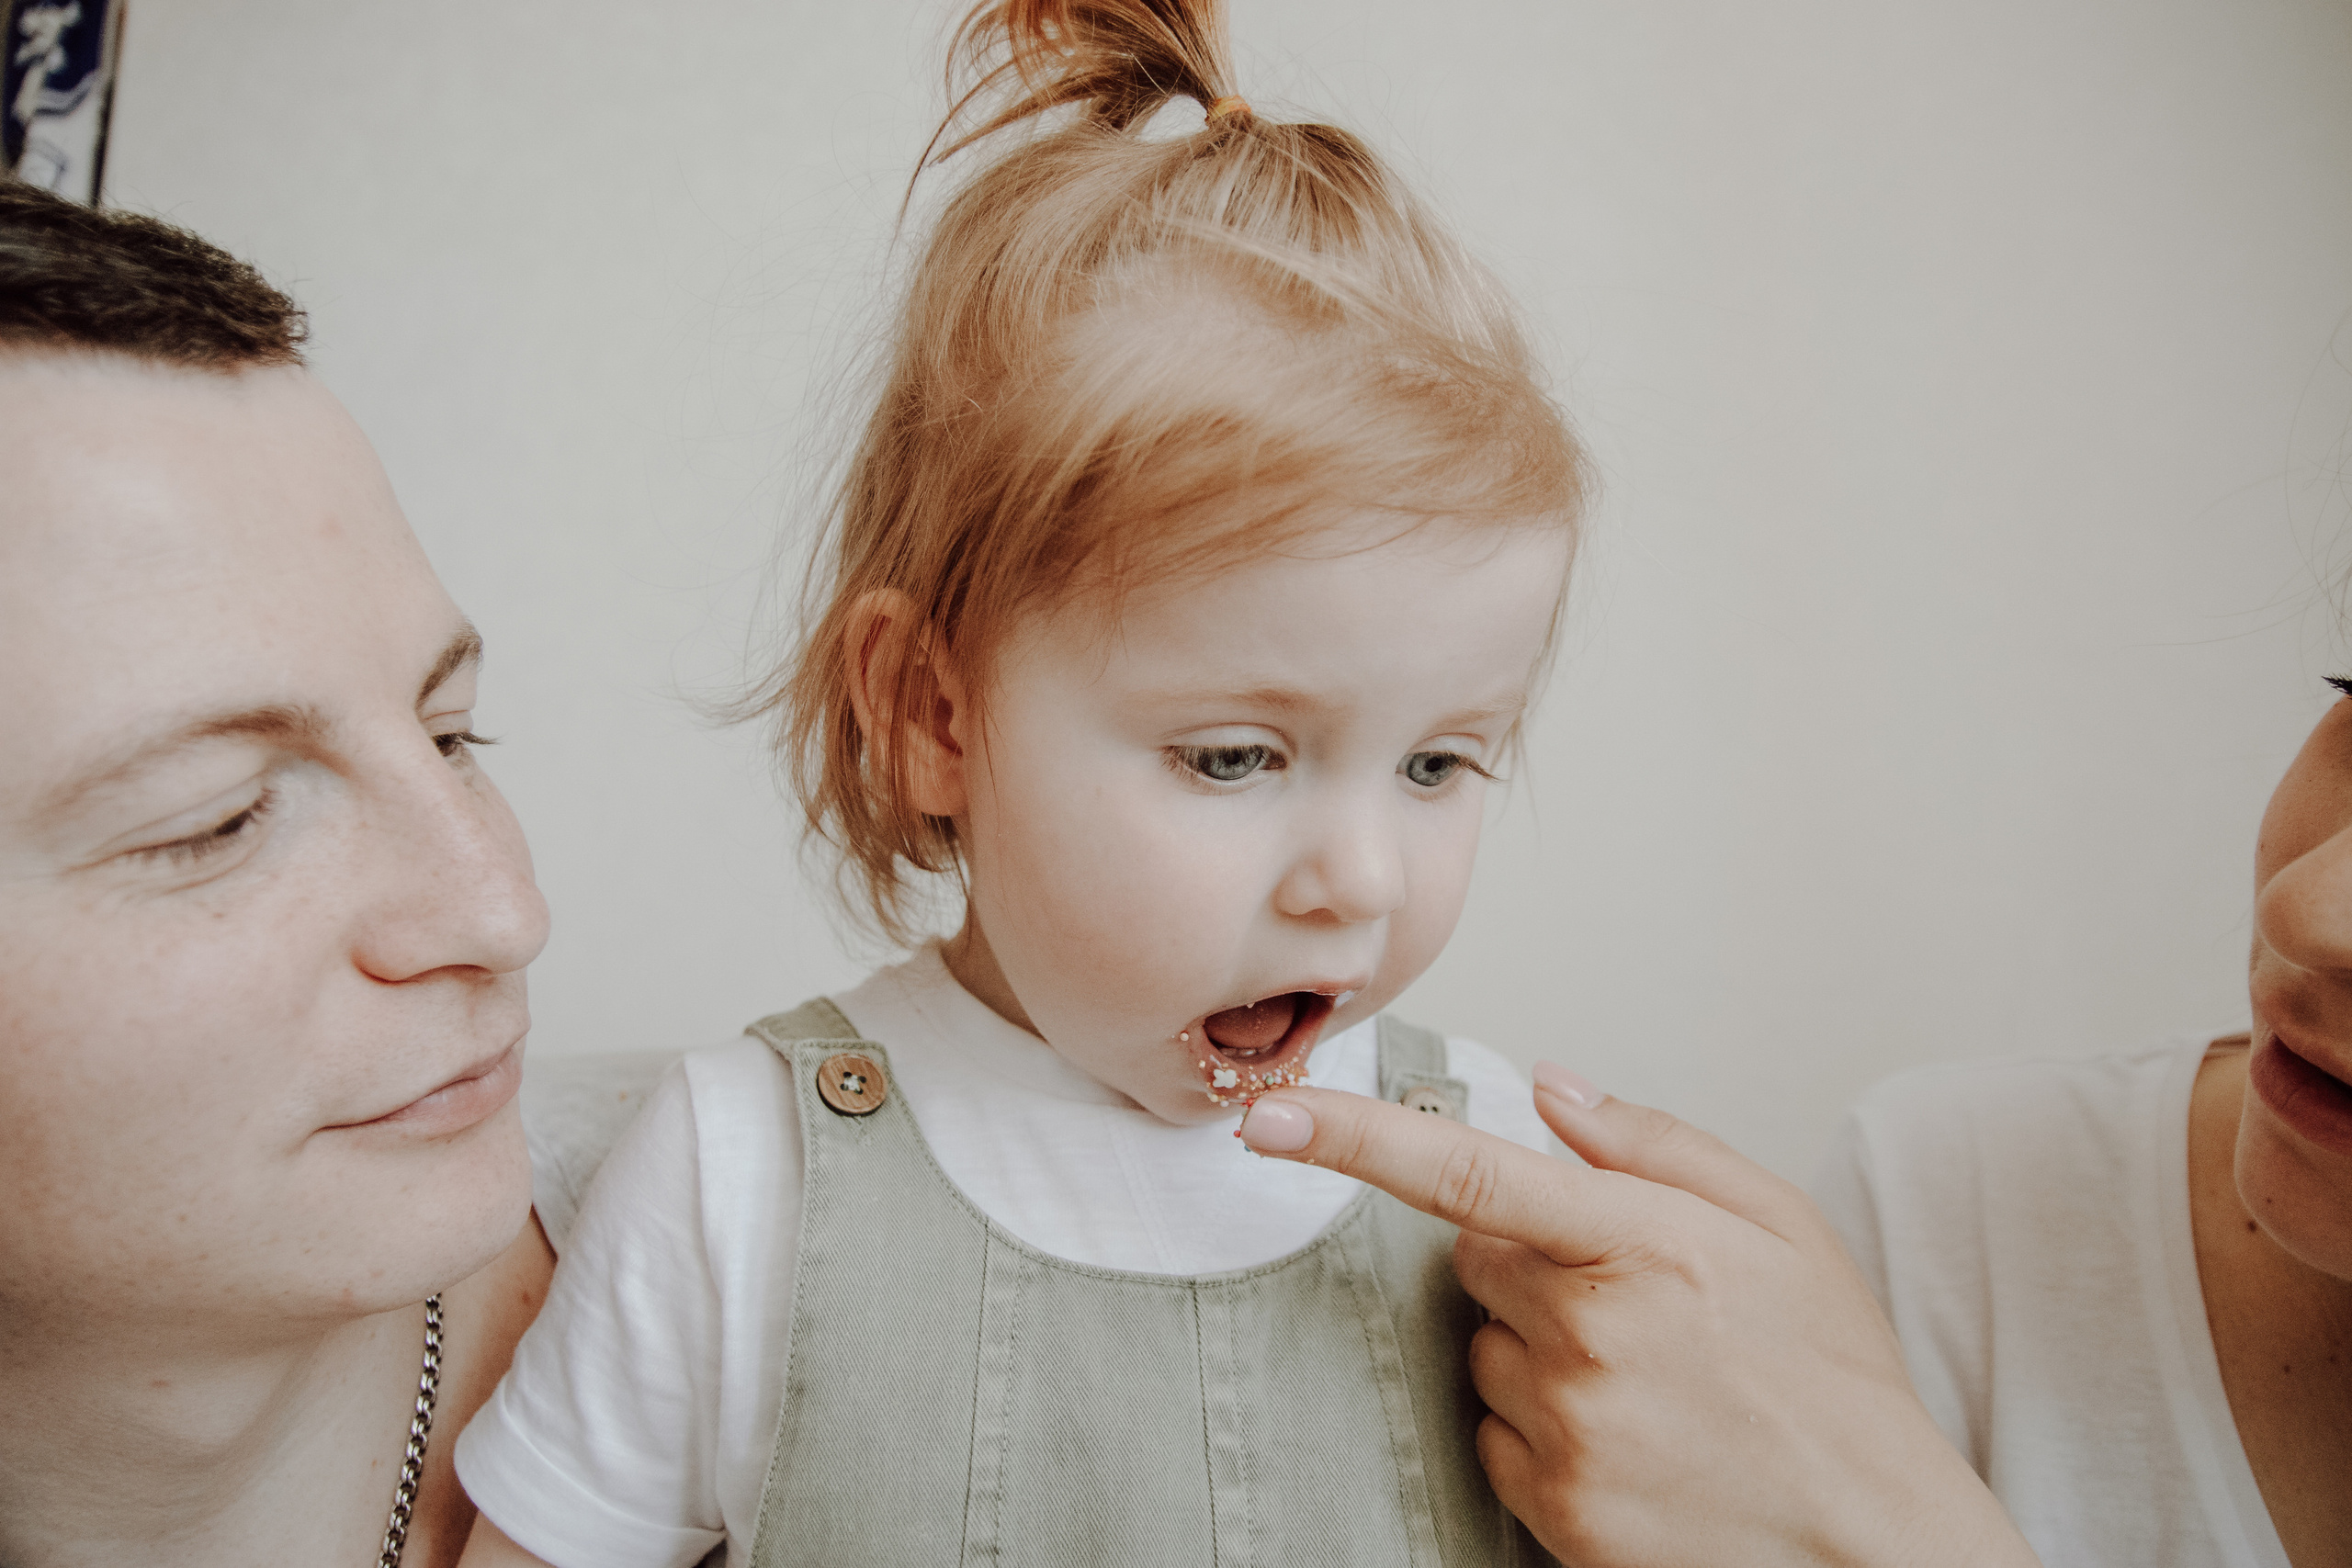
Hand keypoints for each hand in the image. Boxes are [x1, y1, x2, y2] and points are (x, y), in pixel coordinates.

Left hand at [1239, 1070, 2039, 1567]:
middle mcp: (1588, 1334)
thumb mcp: (1777, 1221)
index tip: (1266, 1115)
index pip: (1464, 1171)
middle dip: (1527, 1262)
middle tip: (1630, 1299)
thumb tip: (1548, 1090)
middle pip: (1474, 1261)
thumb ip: (1651, 1144)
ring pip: (1485, 1351)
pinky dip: (1542, 1429)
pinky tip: (1630, 1438)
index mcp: (1640, 1243)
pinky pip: (1495, 1435)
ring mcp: (1567, 1429)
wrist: (1874, 1537)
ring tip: (1645, 1381)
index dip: (1350, 1137)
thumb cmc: (1831, 1372)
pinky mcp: (1555, 1508)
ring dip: (1538, 1351)